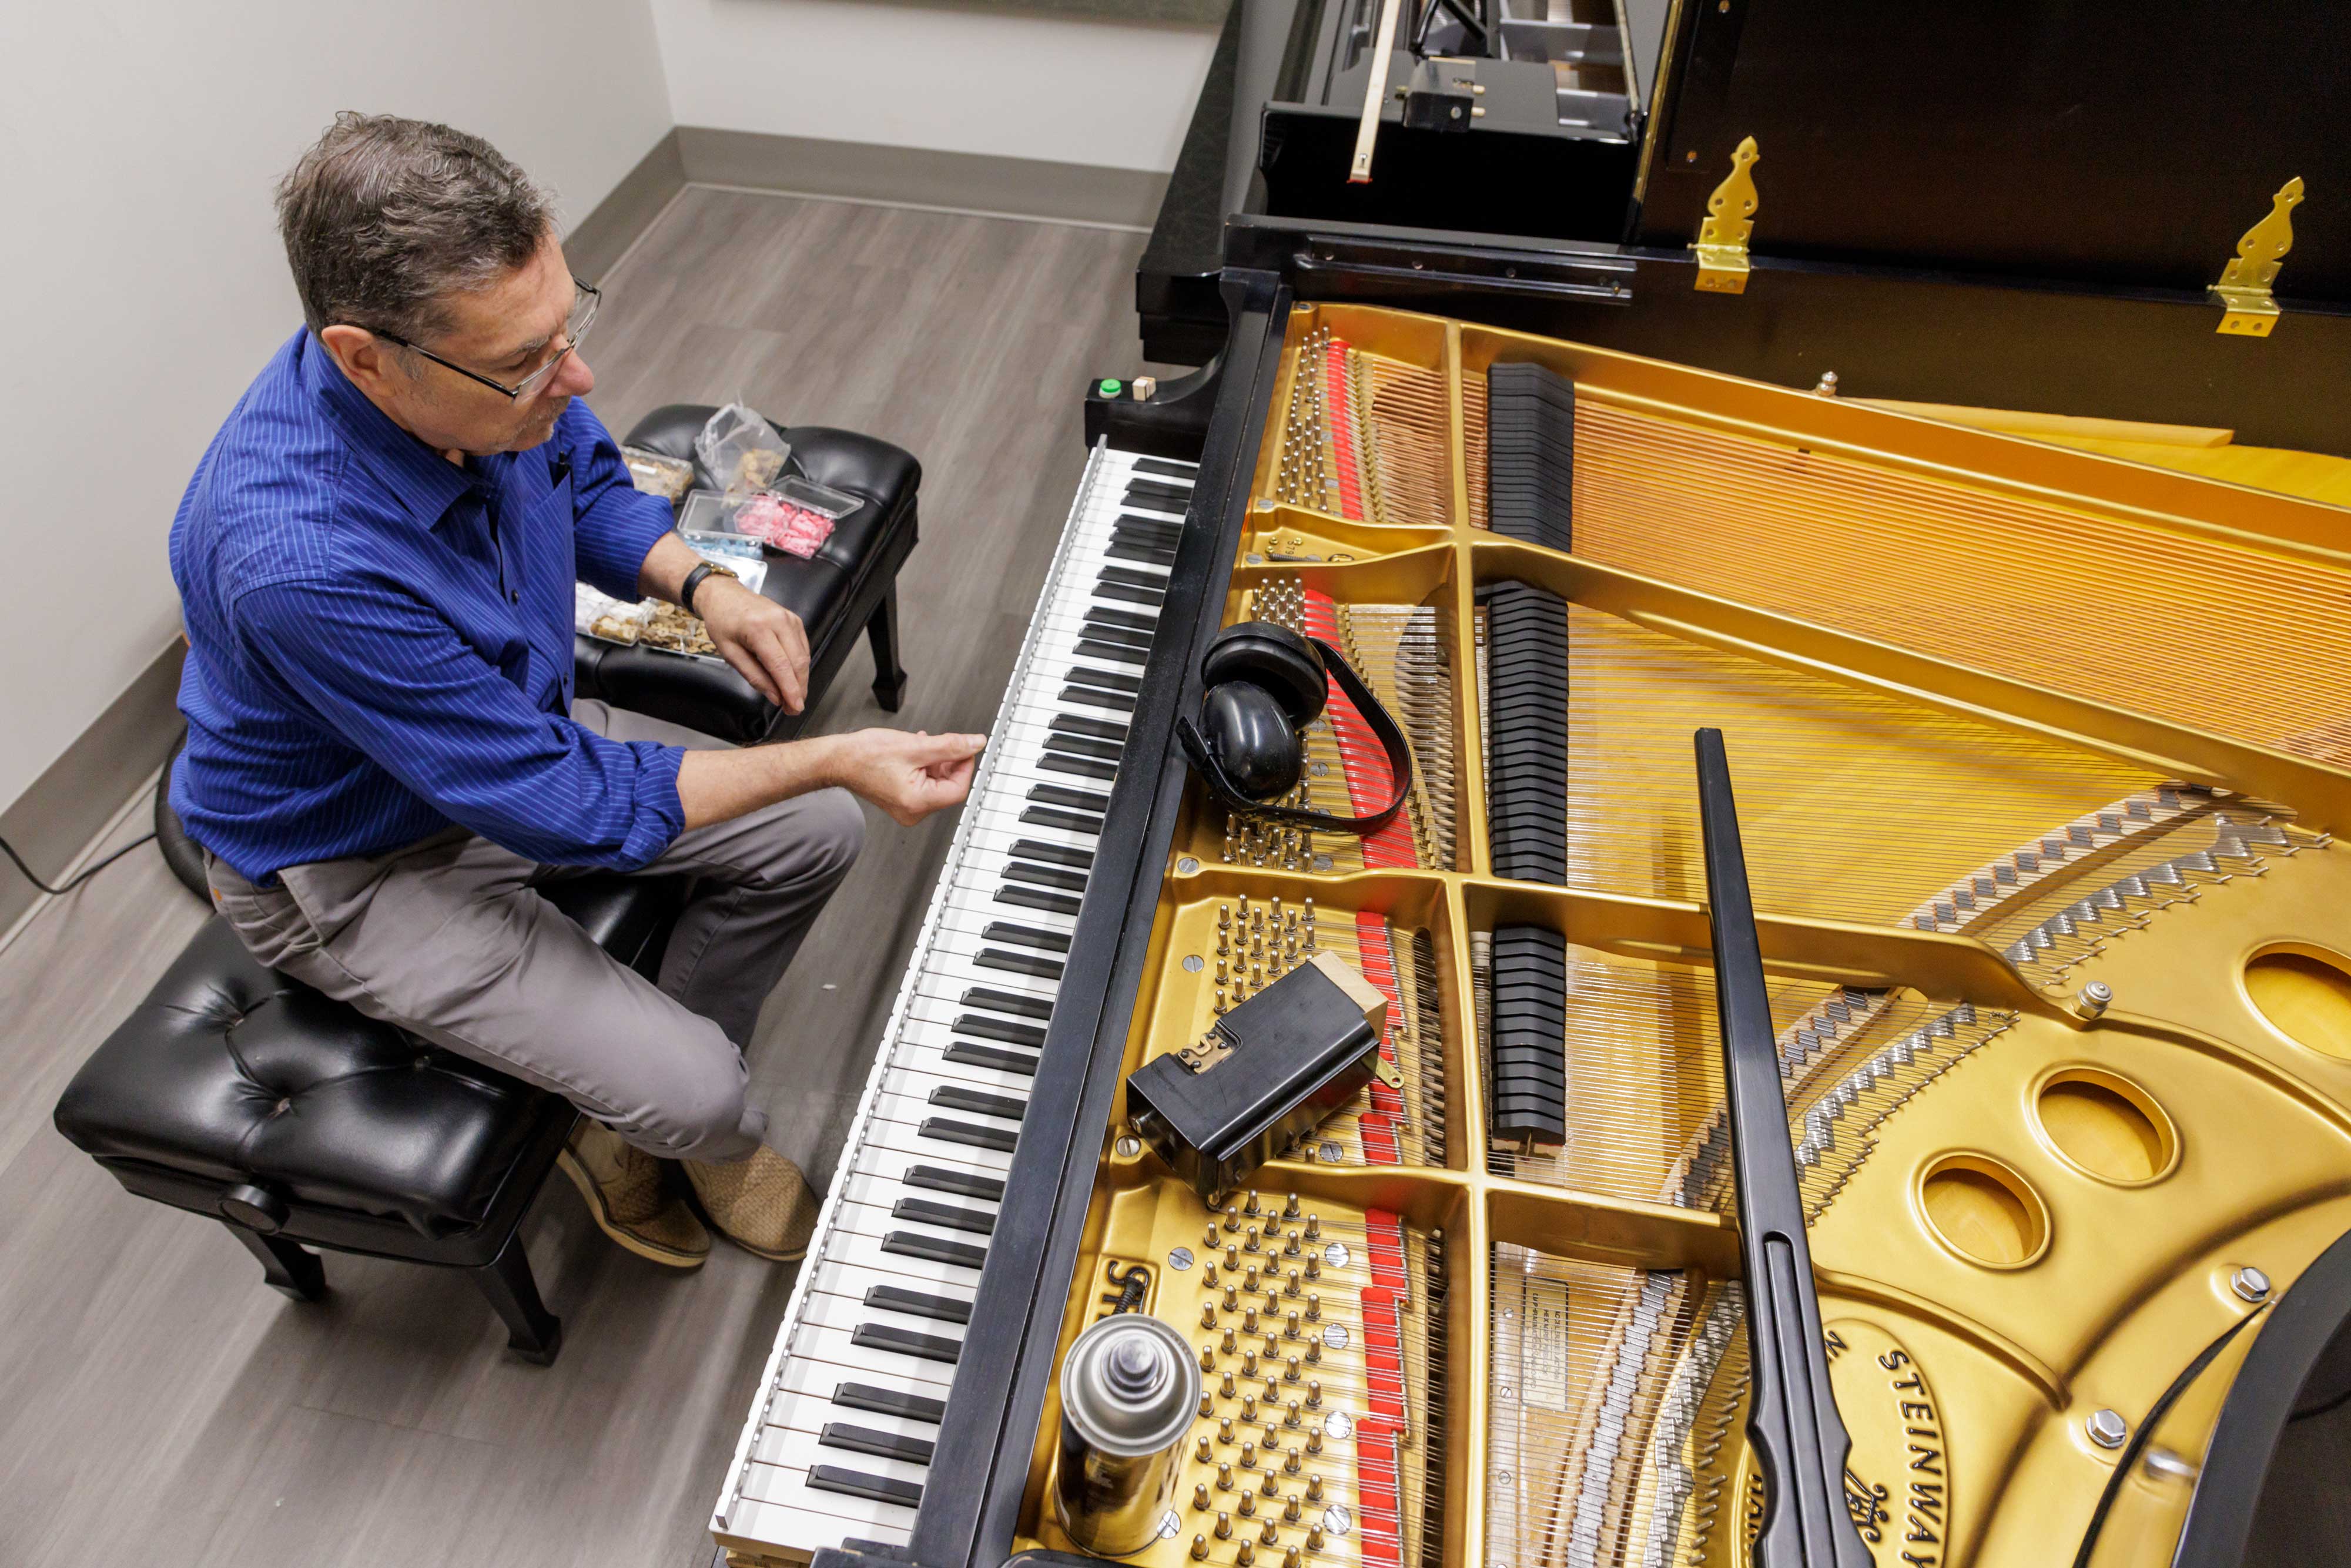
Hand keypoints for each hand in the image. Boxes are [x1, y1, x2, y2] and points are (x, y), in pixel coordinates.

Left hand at [698, 577, 809, 713]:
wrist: (724, 595)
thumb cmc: (722, 621)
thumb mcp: (729, 652)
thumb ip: (753, 675)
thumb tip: (775, 695)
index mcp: (758, 628)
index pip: (781, 665)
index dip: (790, 689)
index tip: (795, 707)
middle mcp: (778, 621)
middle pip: (797, 662)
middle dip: (798, 688)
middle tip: (793, 708)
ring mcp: (789, 618)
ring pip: (803, 656)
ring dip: (801, 679)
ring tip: (792, 697)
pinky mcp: (794, 619)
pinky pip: (802, 647)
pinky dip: (799, 665)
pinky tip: (792, 677)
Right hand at [831, 729, 984, 824]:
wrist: (839, 760)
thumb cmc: (865, 756)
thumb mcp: (916, 746)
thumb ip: (950, 746)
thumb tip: (975, 744)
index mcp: (917, 802)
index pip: (958, 788)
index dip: (965, 765)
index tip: (964, 748)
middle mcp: (913, 811)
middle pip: (948, 786)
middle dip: (948, 761)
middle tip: (941, 742)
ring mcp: (907, 808)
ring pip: (937, 782)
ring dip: (936, 761)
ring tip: (922, 744)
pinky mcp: (902, 801)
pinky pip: (924, 784)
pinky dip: (925, 766)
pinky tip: (917, 751)